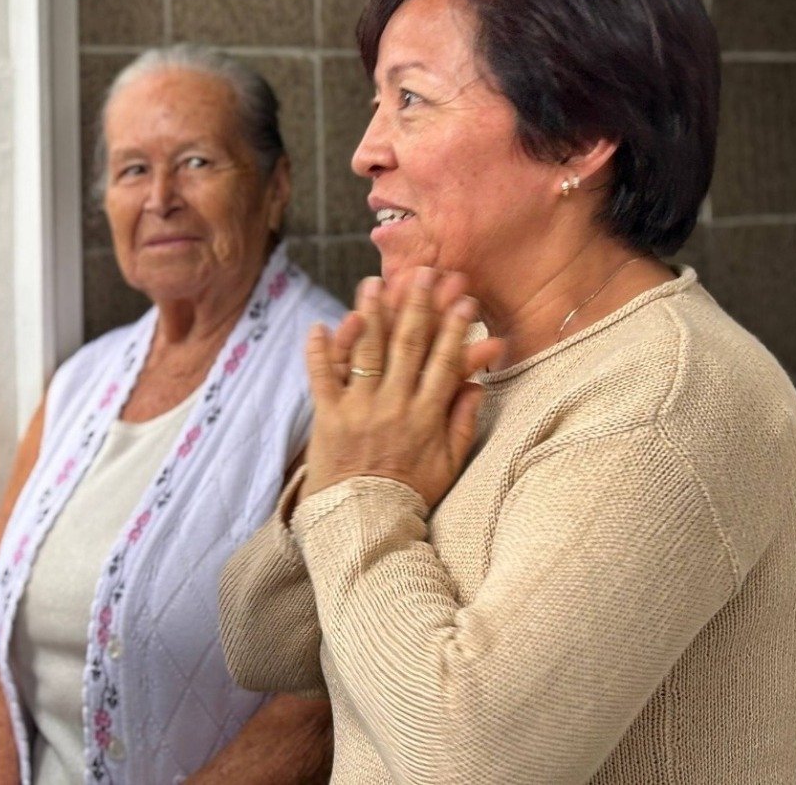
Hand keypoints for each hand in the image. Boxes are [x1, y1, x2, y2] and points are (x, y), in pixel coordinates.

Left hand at [302, 268, 503, 509]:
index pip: (445, 362)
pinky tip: (319, 323)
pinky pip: (322, 376)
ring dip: (371, 314)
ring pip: (367, 352)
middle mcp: (394, 406)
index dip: (455, 328)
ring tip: (373, 282)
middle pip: (408, 346)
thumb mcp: (448, 465)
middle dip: (417, 306)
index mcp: (426, 416)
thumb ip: (462, 424)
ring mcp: (359, 409)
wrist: (365, 523)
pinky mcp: (328, 416)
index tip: (464, 299)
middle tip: (423, 273)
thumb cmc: (409, 494)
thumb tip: (476, 385)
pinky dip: (319, 350)